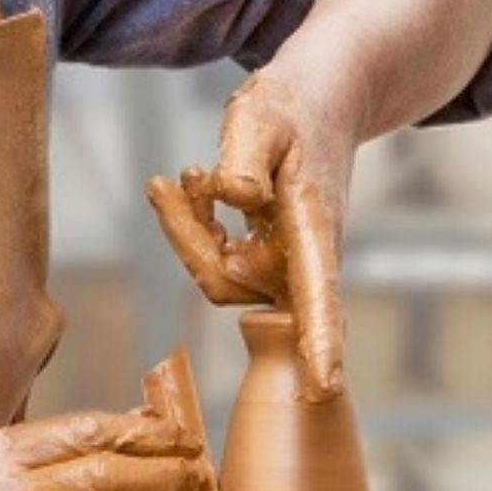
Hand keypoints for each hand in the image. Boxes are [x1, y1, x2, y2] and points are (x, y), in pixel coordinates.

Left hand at [146, 72, 354, 401]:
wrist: (320, 102)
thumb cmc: (293, 109)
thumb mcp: (260, 118)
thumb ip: (245, 156)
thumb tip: (236, 199)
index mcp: (315, 228)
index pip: (318, 296)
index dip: (320, 343)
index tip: (325, 388)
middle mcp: (303, 258)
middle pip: (227, 282)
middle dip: (189, 237)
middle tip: (166, 181)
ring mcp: (285, 263)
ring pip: (217, 272)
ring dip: (190, 228)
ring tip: (184, 176)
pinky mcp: (267, 258)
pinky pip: (217, 261)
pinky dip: (196, 226)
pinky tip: (191, 186)